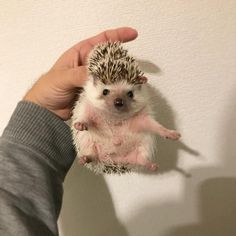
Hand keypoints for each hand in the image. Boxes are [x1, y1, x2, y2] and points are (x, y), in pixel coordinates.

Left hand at [23, 27, 137, 119]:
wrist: (46, 110)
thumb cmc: (48, 89)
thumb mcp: (62, 78)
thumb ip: (78, 75)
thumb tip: (97, 74)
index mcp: (81, 54)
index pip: (102, 41)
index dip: (118, 36)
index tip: (133, 34)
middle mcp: (89, 66)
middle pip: (111, 59)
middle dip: (123, 61)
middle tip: (134, 67)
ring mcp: (94, 80)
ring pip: (112, 75)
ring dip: (124, 77)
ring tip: (136, 79)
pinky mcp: (96, 93)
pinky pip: (109, 90)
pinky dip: (118, 90)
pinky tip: (127, 91)